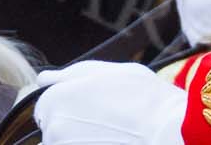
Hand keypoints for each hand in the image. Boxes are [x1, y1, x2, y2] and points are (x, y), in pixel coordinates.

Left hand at [31, 61, 185, 144]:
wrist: (168, 132)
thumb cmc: (142, 97)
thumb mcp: (108, 72)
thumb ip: (70, 75)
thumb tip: (43, 78)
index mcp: (55, 99)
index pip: (44, 108)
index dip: (68, 106)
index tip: (91, 109)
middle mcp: (53, 129)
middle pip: (54, 130)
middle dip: (73, 126)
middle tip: (106, 122)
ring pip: (64, 144)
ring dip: (80, 140)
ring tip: (110, 136)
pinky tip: (110, 142)